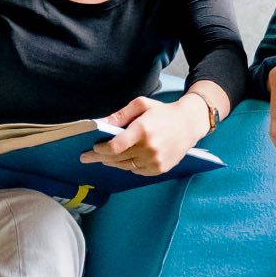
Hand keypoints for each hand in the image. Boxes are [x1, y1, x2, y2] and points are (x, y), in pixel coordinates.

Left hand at [79, 95, 203, 175]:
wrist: (189, 124)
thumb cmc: (163, 112)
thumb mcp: (141, 105)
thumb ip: (120, 115)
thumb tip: (101, 123)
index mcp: (142, 130)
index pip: (114, 147)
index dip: (100, 149)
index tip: (93, 147)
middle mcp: (149, 148)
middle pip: (116, 158)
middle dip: (99, 157)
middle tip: (87, 157)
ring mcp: (155, 161)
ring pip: (125, 166)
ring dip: (112, 162)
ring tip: (104, 158)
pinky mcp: (160, 169)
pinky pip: (136, 171)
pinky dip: (128, 166)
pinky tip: (124, 159)